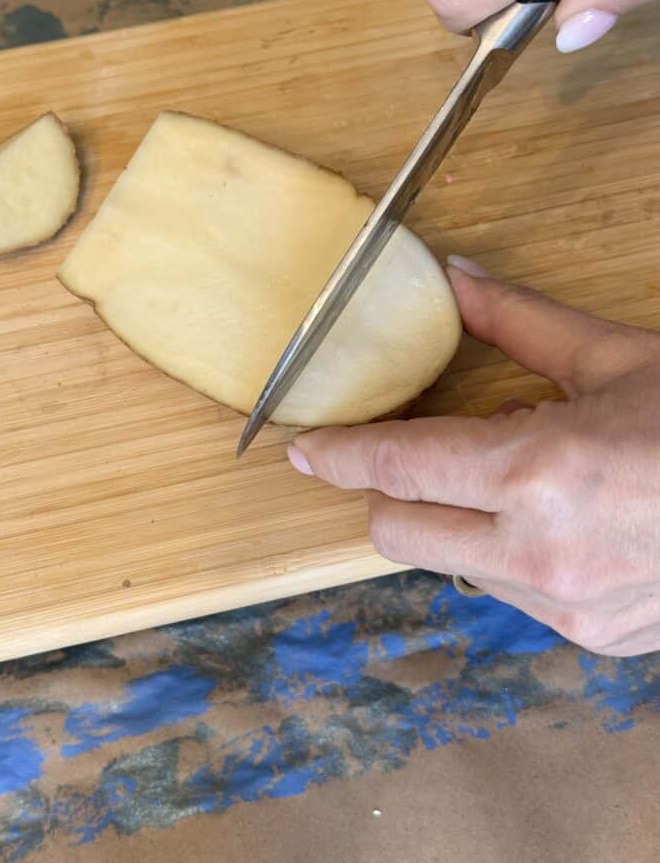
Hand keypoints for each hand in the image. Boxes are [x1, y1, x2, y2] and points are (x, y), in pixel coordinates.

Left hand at [288, 257, 659, 655]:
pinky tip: (560, 522)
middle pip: (396, 530)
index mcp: (539, 473)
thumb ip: (519, 323)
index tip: (303, 445)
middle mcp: (540, 554)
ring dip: (455, 520)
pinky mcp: (591, 637)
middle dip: (386, 490)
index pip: (394, 467)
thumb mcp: (615, 357)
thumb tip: (456, 279)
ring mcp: (566, 606)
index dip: (336, 452)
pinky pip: (508, 593)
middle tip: (414, 451)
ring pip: (451, 563)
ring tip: (521, 479)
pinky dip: (507, 553)